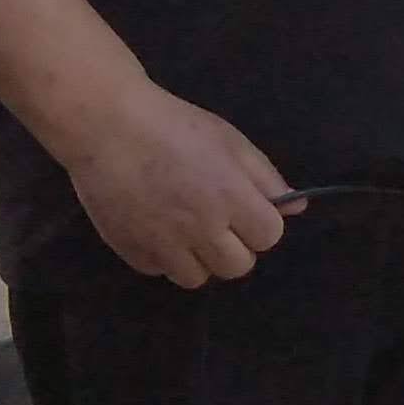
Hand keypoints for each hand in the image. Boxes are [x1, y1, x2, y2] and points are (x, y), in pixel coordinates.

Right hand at [53, 79, 297, 289]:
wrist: (107, 126)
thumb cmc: (175, 126)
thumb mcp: (231, 141)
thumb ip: (266, 178)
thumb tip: (295, 208)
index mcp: (231, 198)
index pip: (269, 237)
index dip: (261, 224)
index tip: (245, 209)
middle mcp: (201, 229)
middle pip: (238, 266)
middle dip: (234, 247)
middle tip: (216, 222)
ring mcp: (164, 245)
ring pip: (198, 278)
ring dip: (199, 259)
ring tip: (186, 229)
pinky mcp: (132, 252)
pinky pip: (160, 270)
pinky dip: (163, 257)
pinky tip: (156, 228)